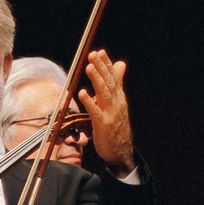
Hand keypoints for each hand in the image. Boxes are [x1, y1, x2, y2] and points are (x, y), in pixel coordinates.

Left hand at [78, 48, 134, 173]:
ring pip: (104, 93)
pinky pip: (95, 112)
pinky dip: (89, 102)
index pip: (113, 77)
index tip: (100, 52)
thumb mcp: (118, 103)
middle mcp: (117, 103)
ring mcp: (111, 114)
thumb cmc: (116, 127)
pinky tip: (82, 93)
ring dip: (96, 80)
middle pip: (108, 82)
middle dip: (101, 67)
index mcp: (119, 98)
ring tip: (89, 67)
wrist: (121, 152)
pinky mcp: (103, 125)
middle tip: (93, 54)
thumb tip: (120, 64)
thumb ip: (117, 84)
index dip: (106, 64)